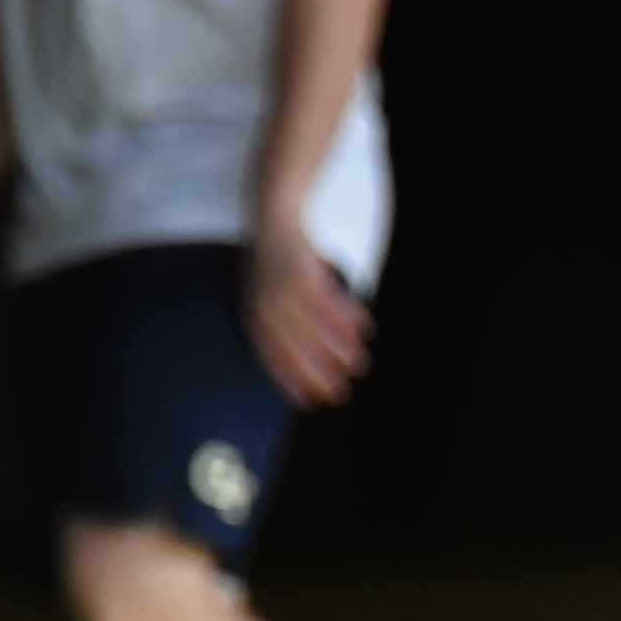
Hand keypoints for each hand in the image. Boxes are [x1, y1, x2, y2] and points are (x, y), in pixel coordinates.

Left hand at [247, 232, 372, 407]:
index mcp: (255, 315)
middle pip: (293, 347)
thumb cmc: (277, 265)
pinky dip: (346, 316)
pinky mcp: (301, 272)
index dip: (289, 379)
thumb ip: (287, 324)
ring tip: (360, 365)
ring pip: (313, 326)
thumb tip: (313, 355)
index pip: (272, 355)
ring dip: (337, 347)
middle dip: (316, 372)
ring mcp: (281, 289)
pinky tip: (364, 330)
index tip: (308, 401)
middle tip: (339, 394)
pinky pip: (327, 300)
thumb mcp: (273, 295)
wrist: (273, 219)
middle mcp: (264, 306)